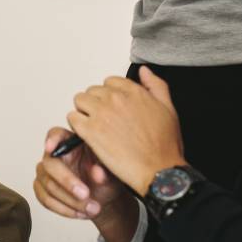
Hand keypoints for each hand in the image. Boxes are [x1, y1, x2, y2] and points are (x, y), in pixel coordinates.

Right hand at [34, 127, 127, 222]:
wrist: (104, 197)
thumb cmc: (107, 177)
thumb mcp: (112, 173)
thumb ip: (105, 171)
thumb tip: (98, 173)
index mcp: (71, 141)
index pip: (56, 134)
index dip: (51, 140)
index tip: (51, 148)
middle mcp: (55, 155)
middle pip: (50, 164)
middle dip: (67, 182)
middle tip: (86, 194)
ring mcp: (45, 172)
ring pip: (48, 185)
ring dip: (70, 201)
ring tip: (93, 209)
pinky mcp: (41, 189)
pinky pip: (45, 200)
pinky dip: (64, 209)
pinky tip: (81, 213)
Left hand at [68, 68, 185, 195]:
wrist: (158, 170)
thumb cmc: (164, 146)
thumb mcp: (168, 109)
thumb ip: (155, 85)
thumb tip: (144, 71)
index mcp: (133, 91)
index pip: (110, 82)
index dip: (110, 96)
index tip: (112, 108)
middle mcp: (116, 99)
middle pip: (93, 91)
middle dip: (96, 103)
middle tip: (103, 120)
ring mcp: (102, 113)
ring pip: (80, 101)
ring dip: (84, 112)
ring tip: (93, 125)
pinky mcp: (91, 131)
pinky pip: (73, 118)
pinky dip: (77, 125)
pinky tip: (87, 135)